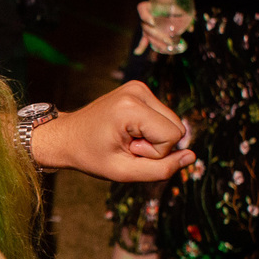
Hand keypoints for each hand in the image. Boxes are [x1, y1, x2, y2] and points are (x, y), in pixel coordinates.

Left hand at [37, 81, 195, 180]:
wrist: (66, 137)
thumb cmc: (90, 155)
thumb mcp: (124, 172)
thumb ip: (161, 169)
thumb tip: (192, 157)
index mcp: (131, 107)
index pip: (173, 135)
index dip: (154, 152)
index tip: (127, 150)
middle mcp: (137, 90)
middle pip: (176, 127)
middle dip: (156, 145)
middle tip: (126, 146)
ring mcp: (138, 87)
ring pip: (172, 122)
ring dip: (152, 138)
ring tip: (125, 139)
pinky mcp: (138, 90)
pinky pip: (162, 117)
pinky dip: (149, 129)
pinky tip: (126, 131)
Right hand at [135, 0, 189, 53]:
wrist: (165, 3)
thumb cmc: (172, 4)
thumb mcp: (179, 7)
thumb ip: (186, 17)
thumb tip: (191, 29)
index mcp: (148, 6)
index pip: (142, 9)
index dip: (146, 16)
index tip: (153, 22)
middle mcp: (145, 16)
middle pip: (146, 27)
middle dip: (158, 36)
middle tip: (169, 41)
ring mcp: (145, 25)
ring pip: (147, 35)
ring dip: (156, 43)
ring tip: (167, 48)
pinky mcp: (147, 33)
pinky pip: (143, 40)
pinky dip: (141, 47)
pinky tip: (137, 52)